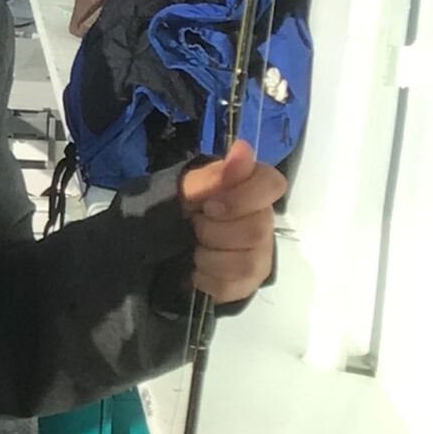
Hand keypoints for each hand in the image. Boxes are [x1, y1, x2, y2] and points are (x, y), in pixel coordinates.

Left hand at [178, 140, 283, 302]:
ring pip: (246, 262)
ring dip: (209, 256)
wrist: (160, 242)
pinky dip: (206, 277)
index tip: (210, 205)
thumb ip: (216, 173)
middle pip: (257, 230)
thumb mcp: (187, 188)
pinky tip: (197, 269)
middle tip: (196, 226)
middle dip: (214, 231)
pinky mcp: (248, 282)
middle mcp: (264, 220)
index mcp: (253, 188)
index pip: (273, 185)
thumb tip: (243, 147)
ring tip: (196, 248)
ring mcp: (260, 254)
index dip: (242, 197)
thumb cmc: (180, 207)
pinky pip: (232, 286)